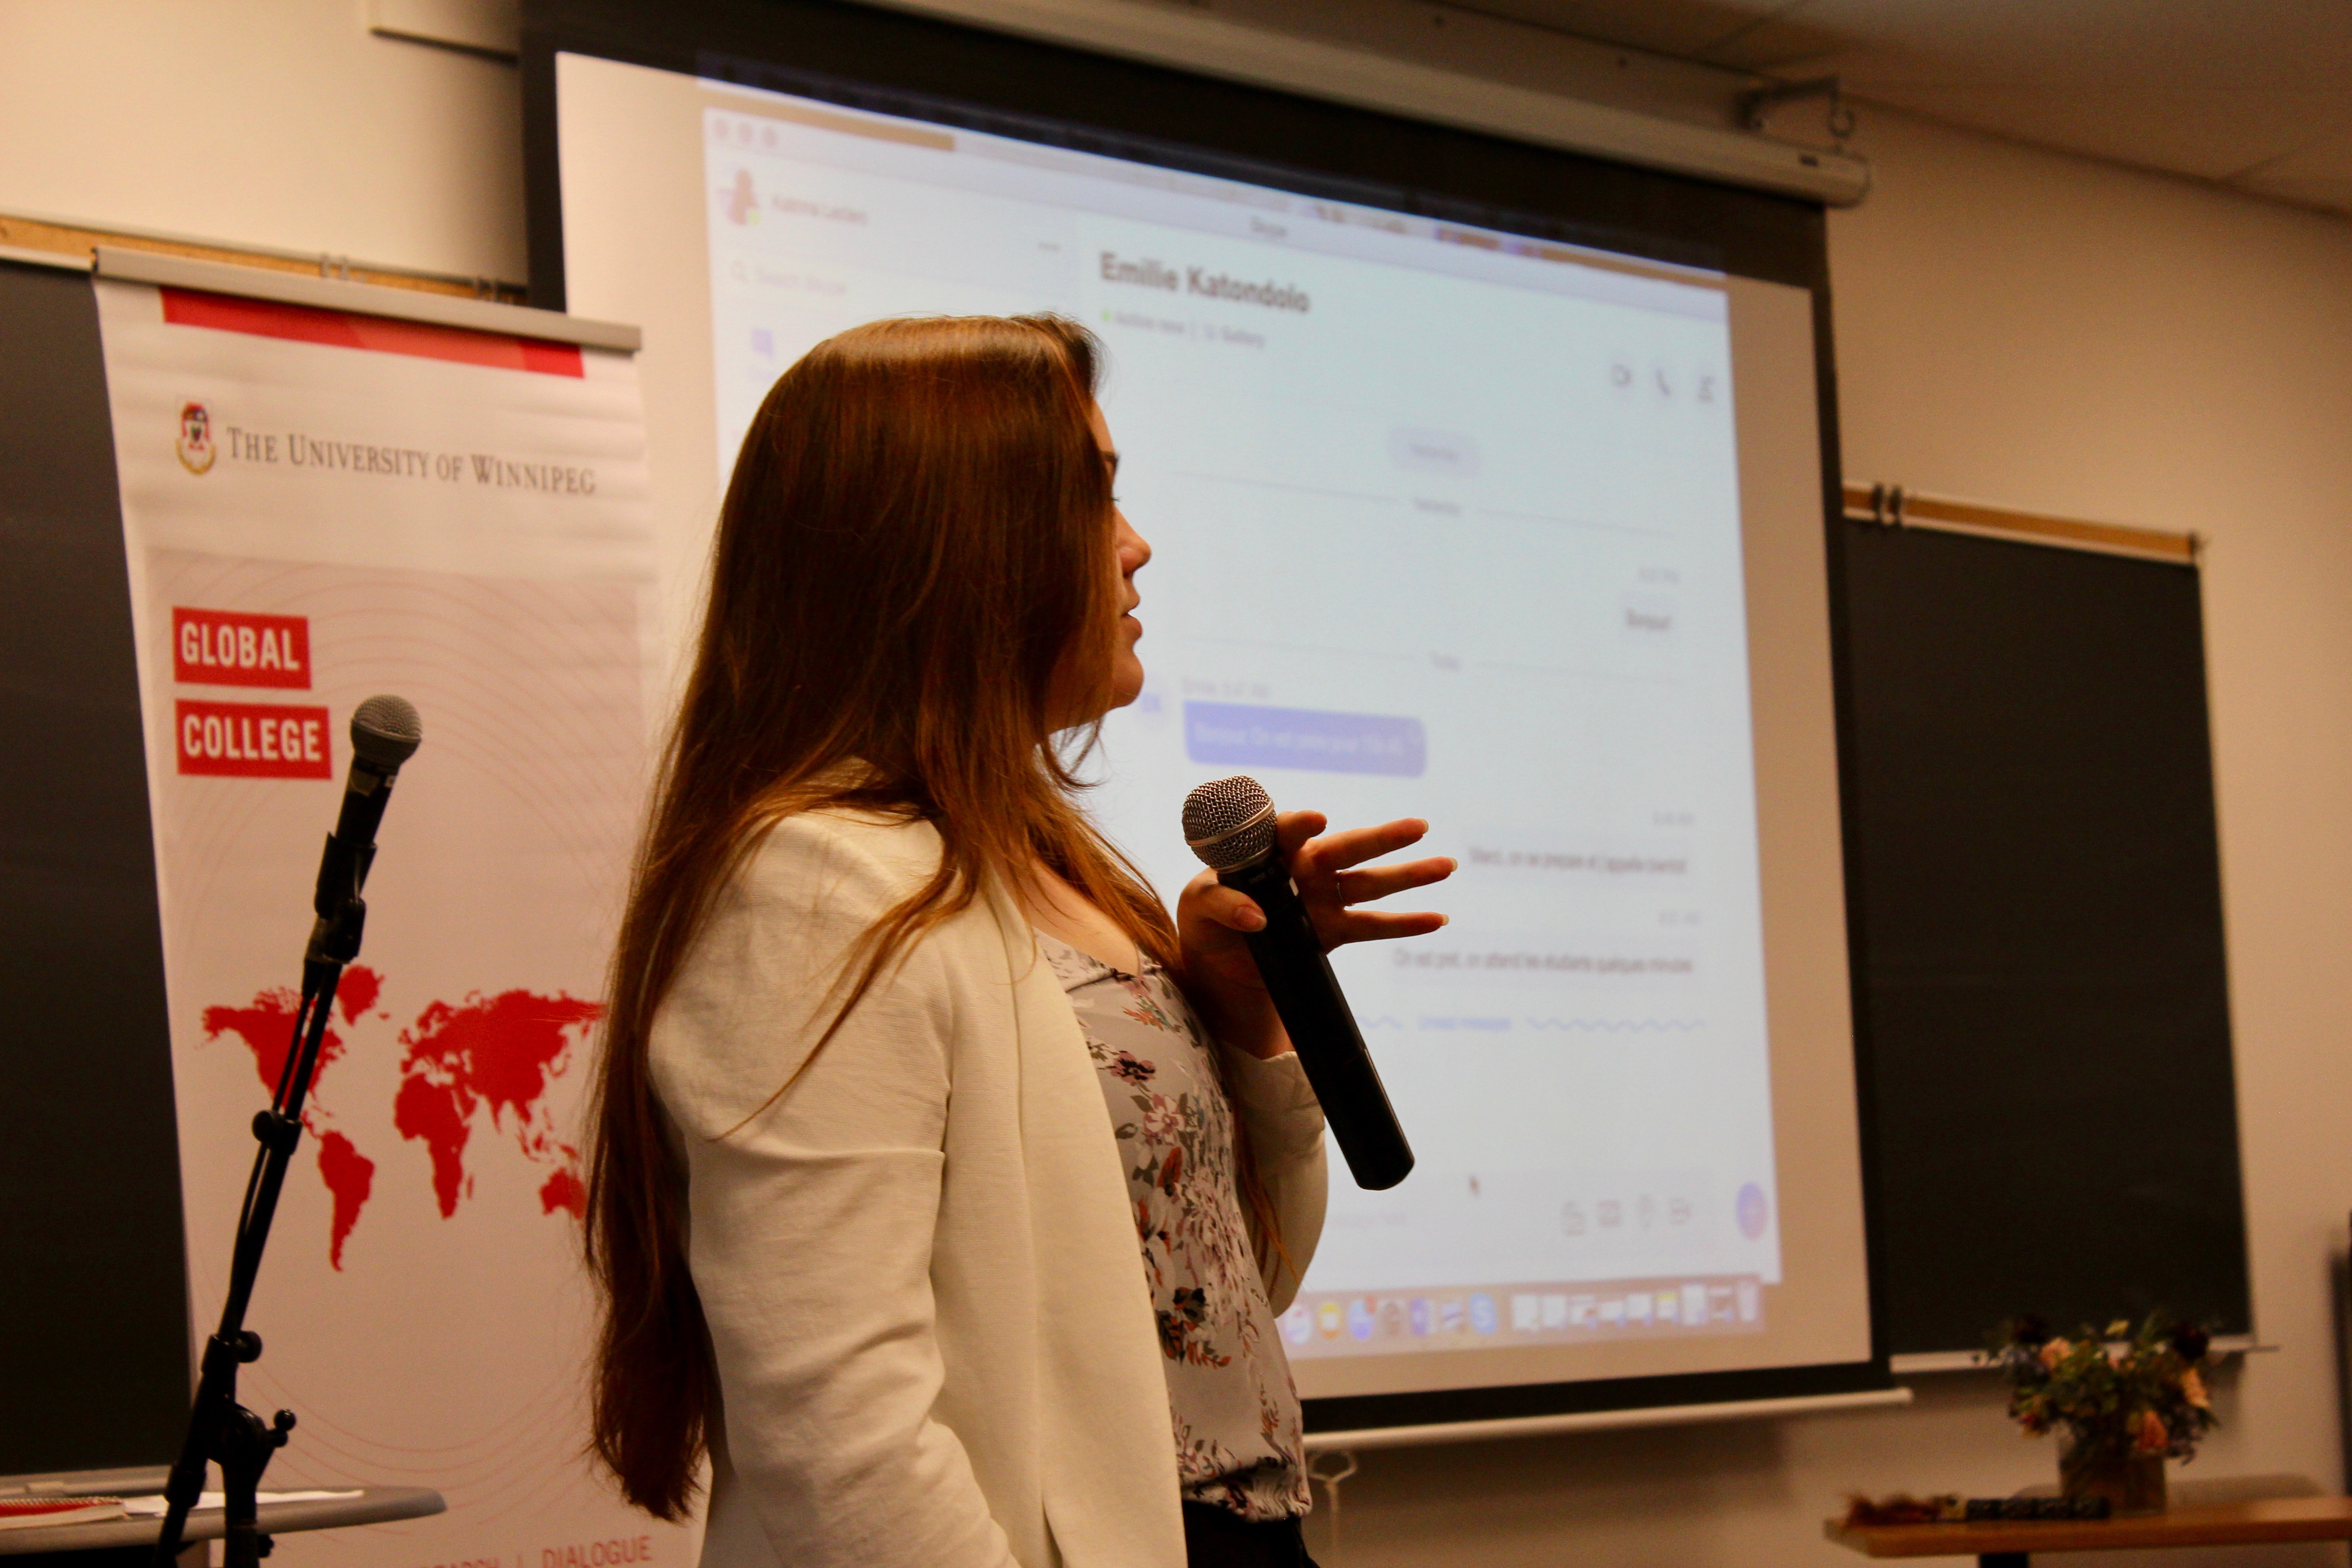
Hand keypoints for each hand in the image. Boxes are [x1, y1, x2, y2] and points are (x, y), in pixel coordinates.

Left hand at [1176, 811, 1453, 1058]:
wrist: (1218, 961)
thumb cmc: (1205, 918)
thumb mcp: (1197, 907)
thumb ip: (1222, 903)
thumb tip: (1255, 916)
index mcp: (1268, 852)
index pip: (1284, 831)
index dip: (1298, 824)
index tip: (1315, 820)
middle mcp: (1302, 869)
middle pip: (1346, 849)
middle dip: (1381, 838)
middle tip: (1416, 828)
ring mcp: (1322, 899)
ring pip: (1370, 884)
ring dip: (1409, 876)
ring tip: (1446, 866)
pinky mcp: (1332, 931)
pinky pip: (1372, 926)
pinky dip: (1405, 924)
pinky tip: (1436, 918)